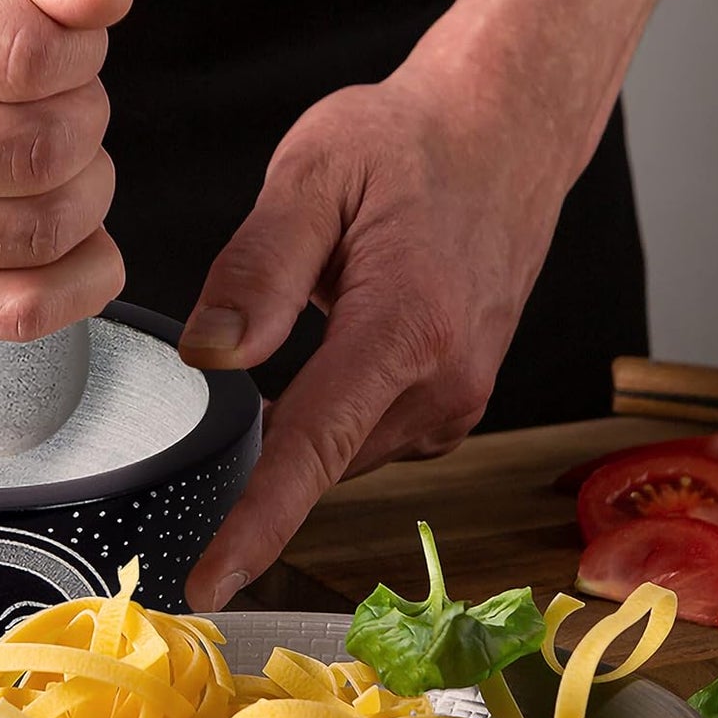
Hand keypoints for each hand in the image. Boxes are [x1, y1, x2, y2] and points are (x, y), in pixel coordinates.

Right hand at [0, 0, 133, 339]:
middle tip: (57, 101)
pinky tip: (65, 231)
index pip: (28, 53)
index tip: (58, 39)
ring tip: (47, 157)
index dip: (80, 45)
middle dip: (86, 118)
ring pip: (41, 231)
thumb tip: (99, 0)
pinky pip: (22, 311)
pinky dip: (81, 274)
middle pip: (40, 149)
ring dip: (86, 190)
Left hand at [178, 38, 572, 611]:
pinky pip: (372, 433)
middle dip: (265, 441)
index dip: (255, 526)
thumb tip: (209, 353)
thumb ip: (258, 266)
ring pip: (343, 448)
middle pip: (317, 456)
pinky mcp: (458, 401)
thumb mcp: (316, 172)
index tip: (209, 585)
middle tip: (239, 358)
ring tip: (317, 313)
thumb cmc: (414, 143)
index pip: (311, 450)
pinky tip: (342, 343)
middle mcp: (442, 380)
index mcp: (403, 328)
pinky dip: (339, 409)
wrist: (508, 131)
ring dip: (307, 412)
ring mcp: (458, 397)